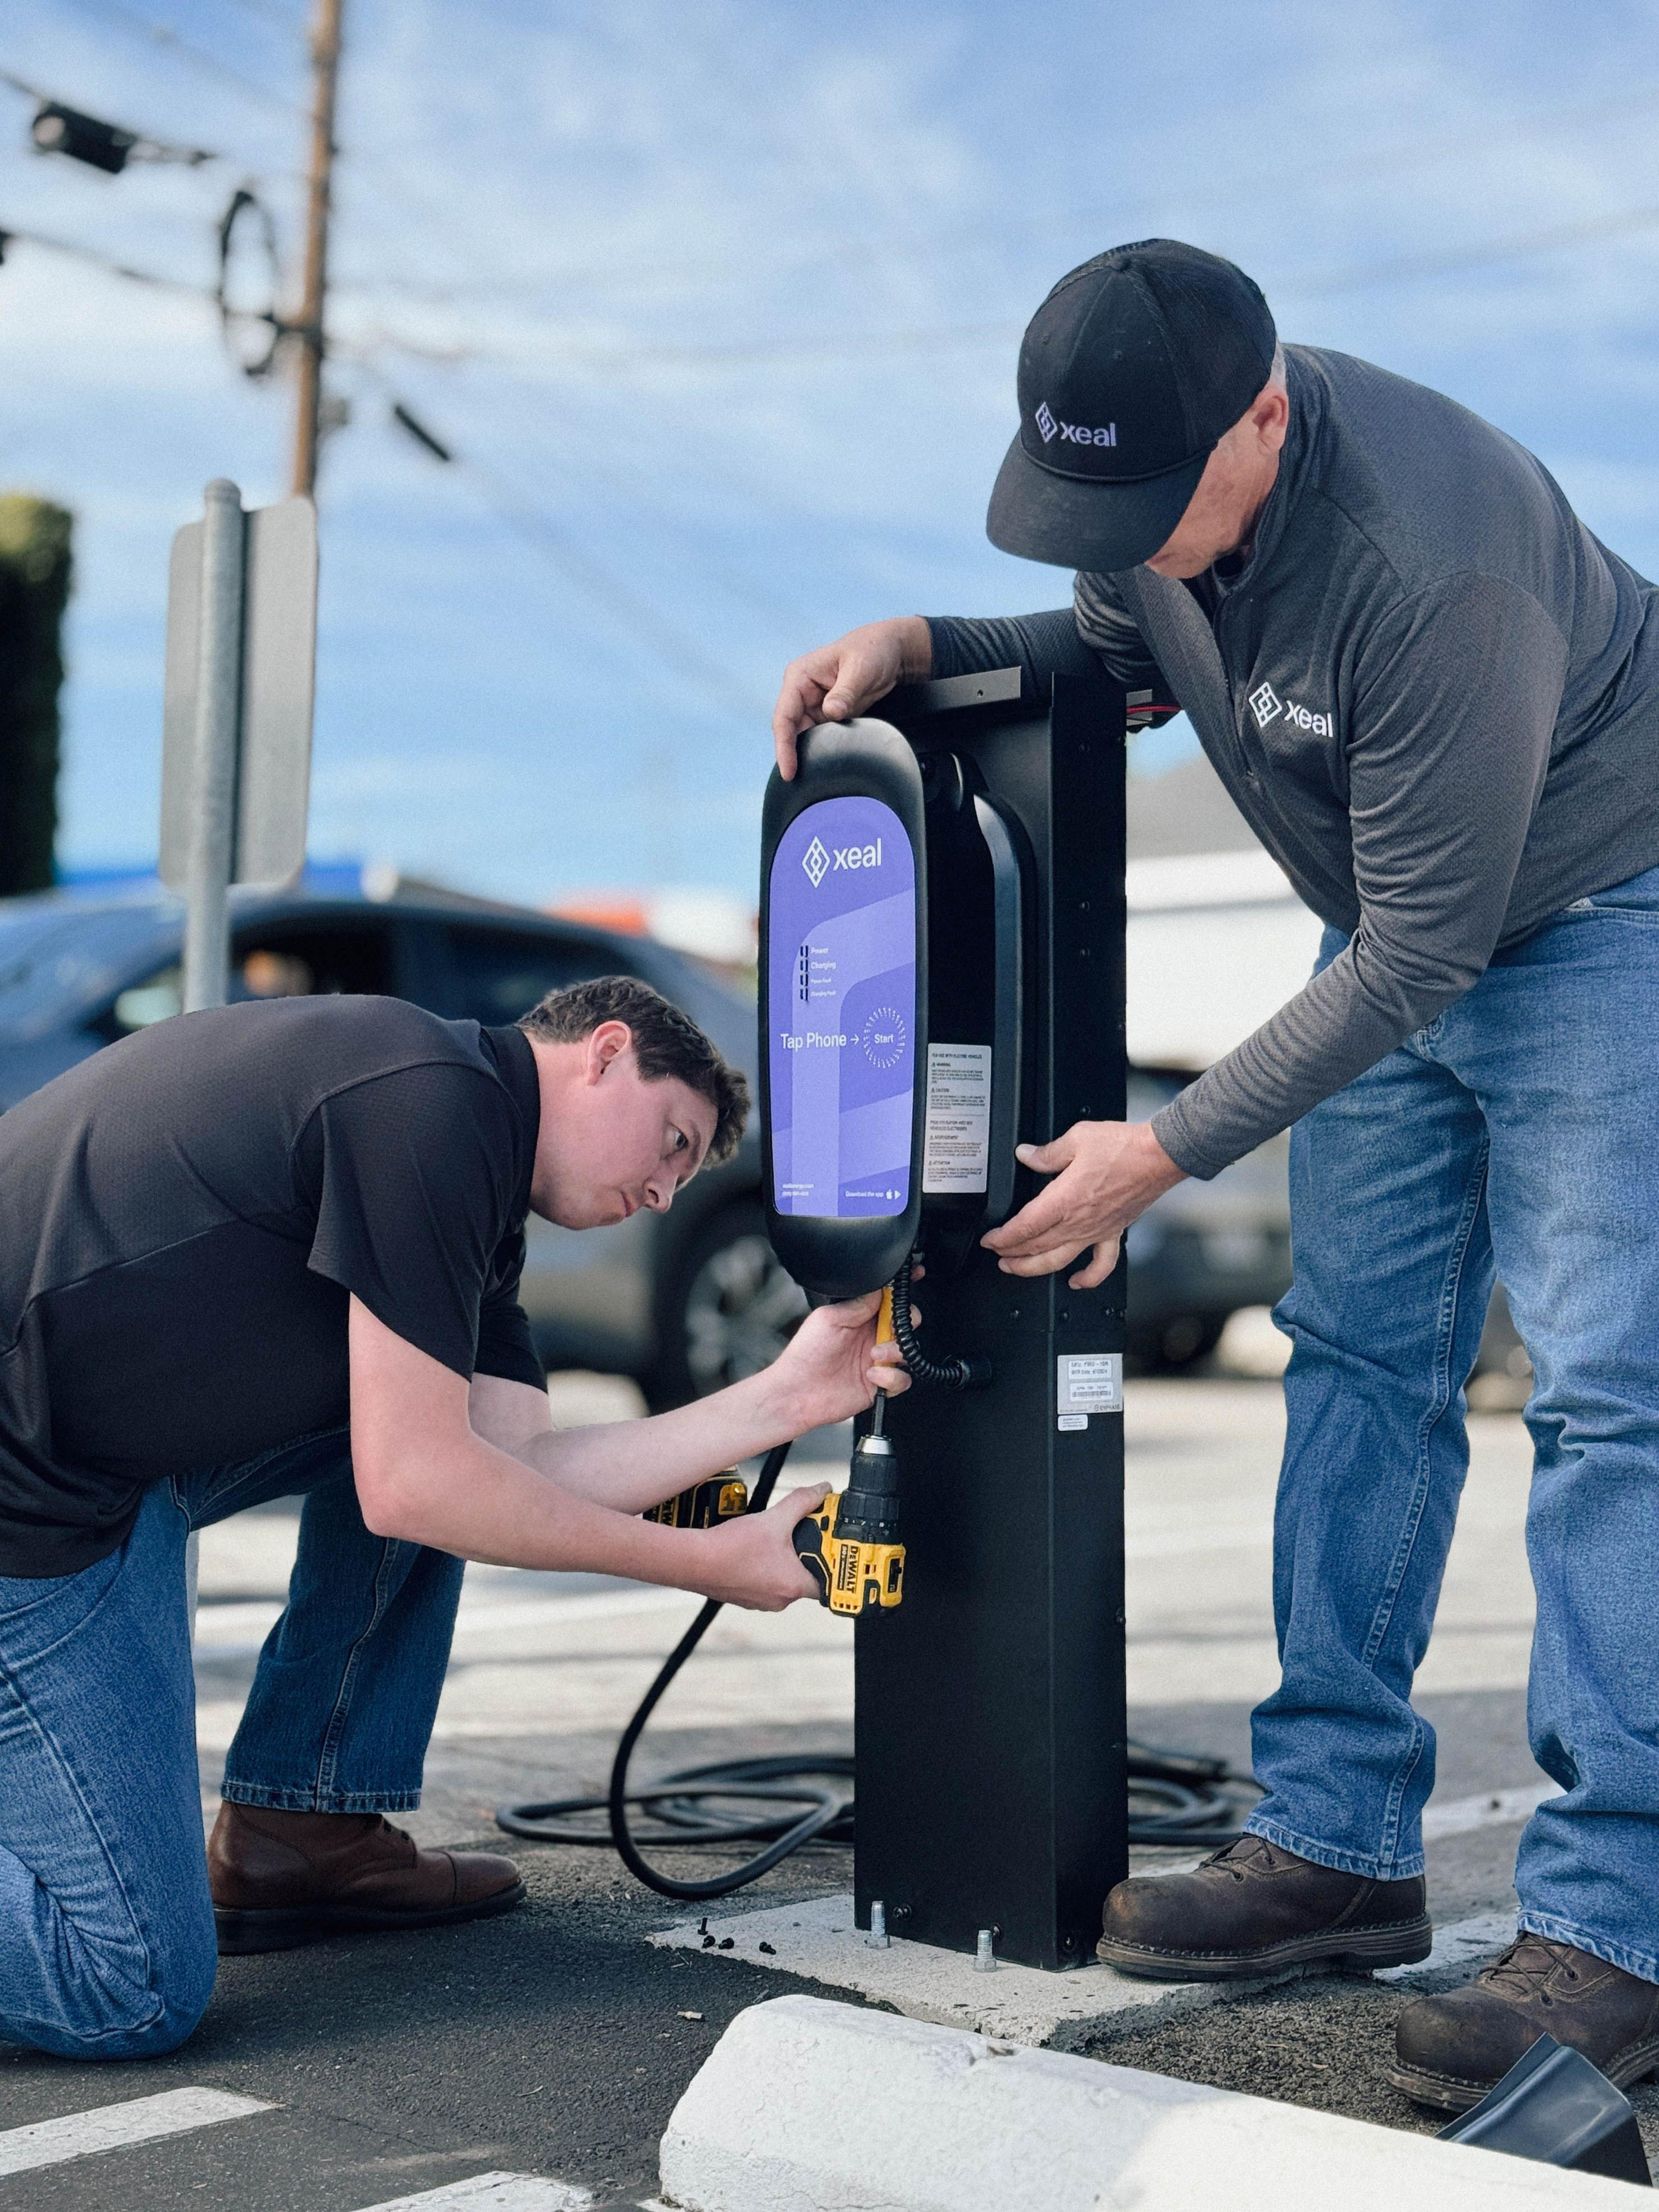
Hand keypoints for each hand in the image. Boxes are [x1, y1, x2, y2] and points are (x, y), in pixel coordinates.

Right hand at [695, 1482, 826, 1608]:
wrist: (693, 1561)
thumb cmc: (730, 1549)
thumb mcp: (773, 1519)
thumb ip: (802, 1503)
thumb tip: (821, 1491)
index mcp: (792, 1586)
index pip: (826, 1583)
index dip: (830, 1565)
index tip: (829, 1550)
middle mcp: (778, 1599)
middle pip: (803, 1579)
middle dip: (804, 1557)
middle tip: (803, 1537)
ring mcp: (759, 1601)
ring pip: (781, 1581)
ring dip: (782, 1562)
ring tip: (776, 1540)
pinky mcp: (743, 1596)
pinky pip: (762, 1583)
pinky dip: (763, 1567)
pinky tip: (755, 1550)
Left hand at [764, 1291, 910, 1434]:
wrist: (798, 1391)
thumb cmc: (805, 1354)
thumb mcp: (828, 1319)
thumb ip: (857, 1304)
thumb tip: (880, 1289)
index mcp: (861, 1317)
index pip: (888, 1299)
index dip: (902, 1290)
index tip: (915, 1279)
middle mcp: (872, 1337)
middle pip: (907, 1323)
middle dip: (906, 1322)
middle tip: (890, 1328)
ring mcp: (878, 1360)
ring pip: (909, 1350)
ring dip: (896, 1351)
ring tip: (874, 1354)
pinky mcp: (880, 1384)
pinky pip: (903, 1379)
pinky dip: (892, 1377)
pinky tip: (872, 1375)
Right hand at [772, 617, 932, 777]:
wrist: (891, 651)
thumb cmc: (873, 650)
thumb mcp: (860, 669)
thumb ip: (845, 691)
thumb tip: (831, 712)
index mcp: (800, 677)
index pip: (784, 716)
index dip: (784, 745)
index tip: (788, 771)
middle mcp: (801, 693)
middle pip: (789, 732)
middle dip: (792, 757)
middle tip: (799, 785)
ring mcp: (813, 705)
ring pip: (803, 738)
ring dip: (807, 756)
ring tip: (812, 781)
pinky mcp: (827, 716)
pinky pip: (819, 738)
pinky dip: (821, 752)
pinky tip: (826, 768)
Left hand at [981, 1120, 1184, 1288]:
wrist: (1158, 1156)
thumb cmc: (1124, 1147)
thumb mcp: (1077, 1138)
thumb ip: (1048, 1152)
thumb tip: (1026, 1155)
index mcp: (1064, 1200)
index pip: (1025, 1227)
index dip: (1003, 1237)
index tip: (990, 1240)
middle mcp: (1078, 1222)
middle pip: (1036, 1247)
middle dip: (1011, 1253)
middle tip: (996, 1253)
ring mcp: (1096, 1230)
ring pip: (1059, 1260)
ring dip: (1034, 1268)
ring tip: (1017, 1269)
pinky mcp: (1114, 1232)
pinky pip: (1102, 1264)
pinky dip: (1089, 1278)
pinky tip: (1076, 1282)